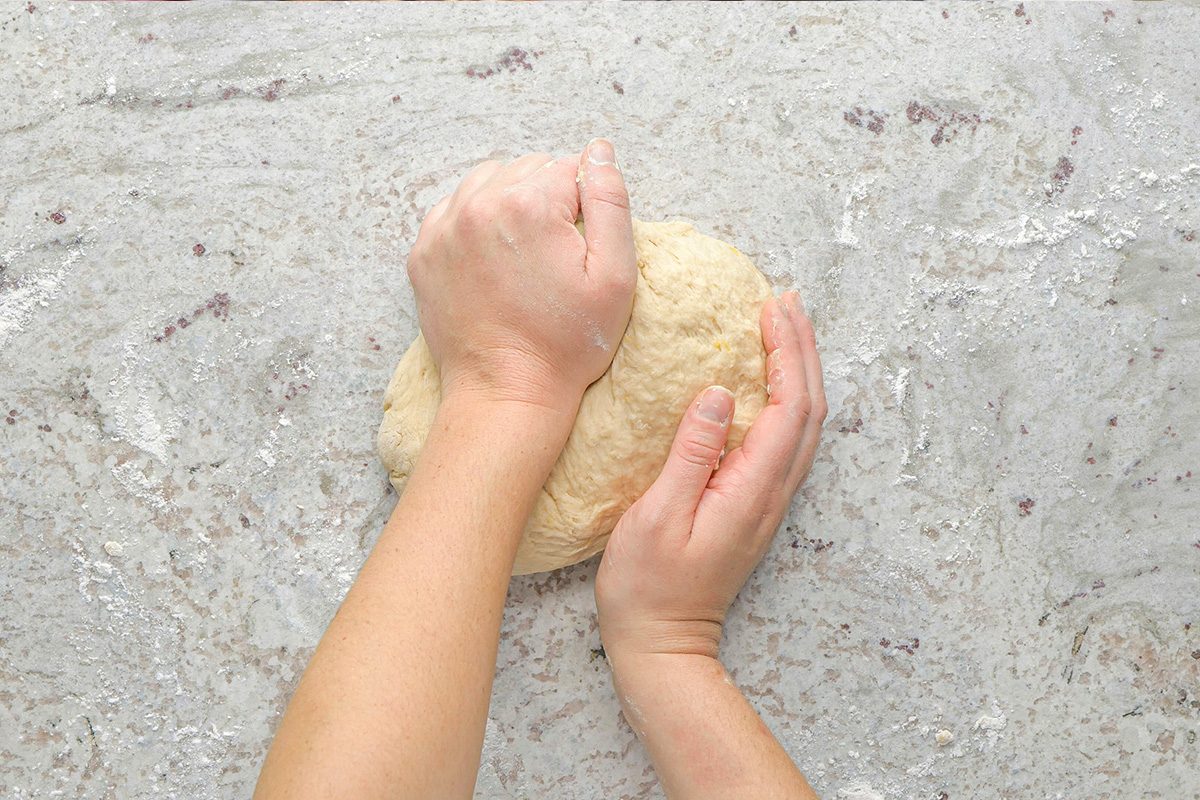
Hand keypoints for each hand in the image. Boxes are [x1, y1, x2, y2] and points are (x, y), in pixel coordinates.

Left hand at [407, 140, 636, 412]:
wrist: (505, 393)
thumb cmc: (566, 344)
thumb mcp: (615, 276)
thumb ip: (611, 201)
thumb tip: (599, 151)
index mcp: (527, 205)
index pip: (568, 169)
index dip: (585, 206)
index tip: (580, 249)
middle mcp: (477, 206)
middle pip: (526, 168)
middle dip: (547, 200)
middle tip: (555, 256)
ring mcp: (443, 229)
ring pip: (487, 182)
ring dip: (511, 204)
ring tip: (526, 254)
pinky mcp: (423, 254)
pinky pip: (453, 210)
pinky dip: (476, 222)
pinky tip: (494, 260)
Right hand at [595, 291, 825, 660]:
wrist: (662, 644)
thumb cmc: (648, 587)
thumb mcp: (657, 517)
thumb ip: (691, 454)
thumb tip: (718, 392)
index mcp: (751, 489)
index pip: (789, 407)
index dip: (786, 352)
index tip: (771, 308)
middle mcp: (771, 493)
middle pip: (809, 410)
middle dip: (803, 349)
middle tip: (787, 300)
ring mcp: (767, 501)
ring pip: (805, 425)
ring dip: (801, 371)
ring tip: (786, 327)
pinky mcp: (754, 505)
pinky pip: (787, 440)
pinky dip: (787, 399)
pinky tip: (768, 383)